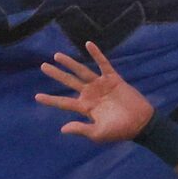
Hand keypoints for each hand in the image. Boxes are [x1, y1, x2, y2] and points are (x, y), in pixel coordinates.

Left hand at [33, 42, 153, 143]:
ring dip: (70, 63)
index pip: (64, 103)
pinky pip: (103, 64)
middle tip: (43, 66)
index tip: (37, 96)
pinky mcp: (113, 78)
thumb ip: (81, 129)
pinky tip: (88, 44)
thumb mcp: (98, 134)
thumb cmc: (120, 131)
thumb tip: (62, 129)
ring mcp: (101, 85)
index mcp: (85, 108)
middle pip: (69, 82)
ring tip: (57, 56)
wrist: (140, 123)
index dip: (51, 100)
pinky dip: (96, 54)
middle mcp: (90, 94)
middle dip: (57, 74)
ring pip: (82, 71)